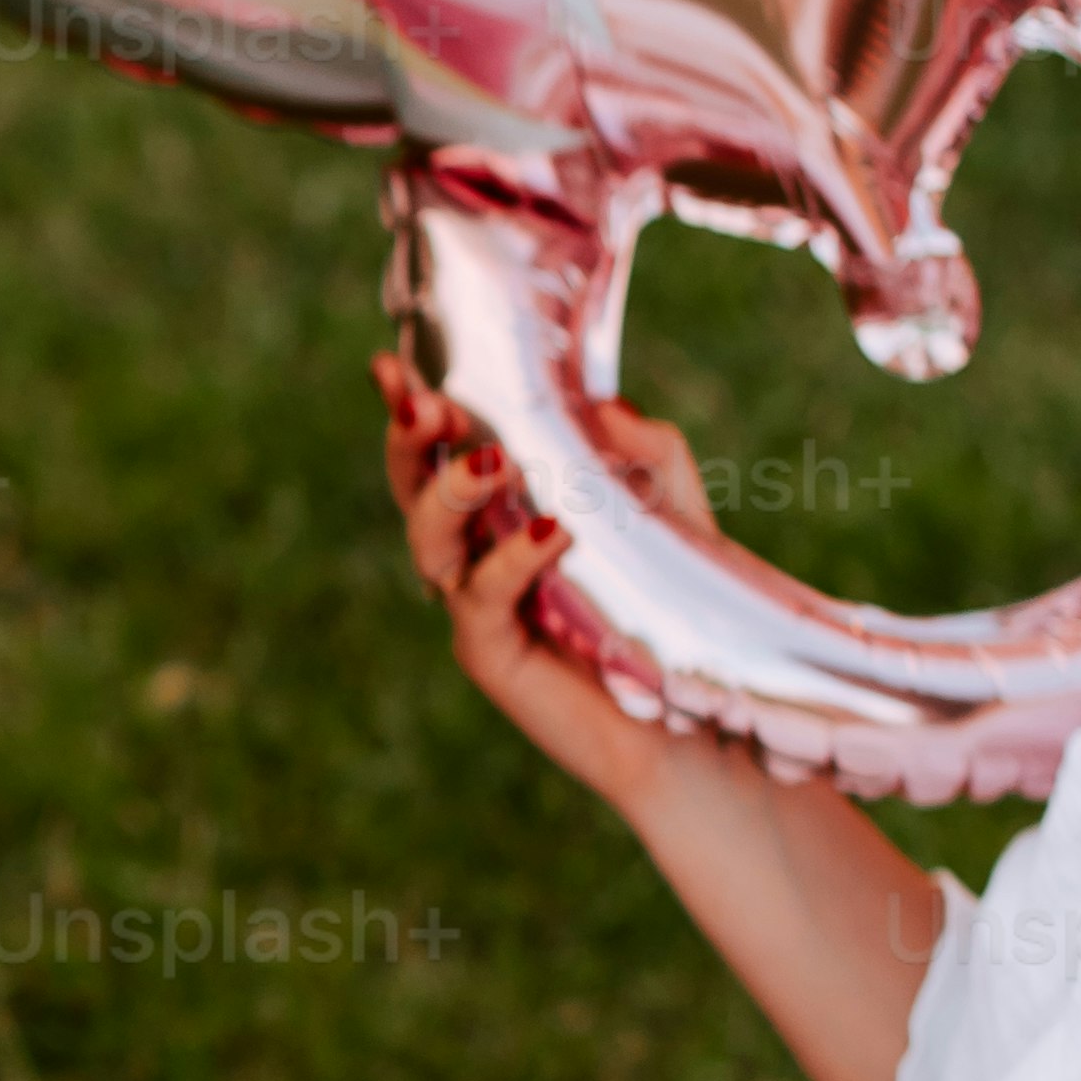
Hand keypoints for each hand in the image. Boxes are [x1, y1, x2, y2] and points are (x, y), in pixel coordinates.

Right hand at [375, 351, 719, 814]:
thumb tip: (608, 406)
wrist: (690, 715)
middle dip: (410, 442)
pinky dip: (510, 560)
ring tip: (490, 460)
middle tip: (425, 404)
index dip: (412, 409)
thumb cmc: (672, 610)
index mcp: (502, 512)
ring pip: (429, 541)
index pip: (443, 451)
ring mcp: (475, 605)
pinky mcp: (491, 654)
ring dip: (449, 492)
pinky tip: (551, 530)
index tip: (391, 365)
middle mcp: (475, 554)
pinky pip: (479, 599)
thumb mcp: (672, 511)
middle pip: (414, 489)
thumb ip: (647, 454)